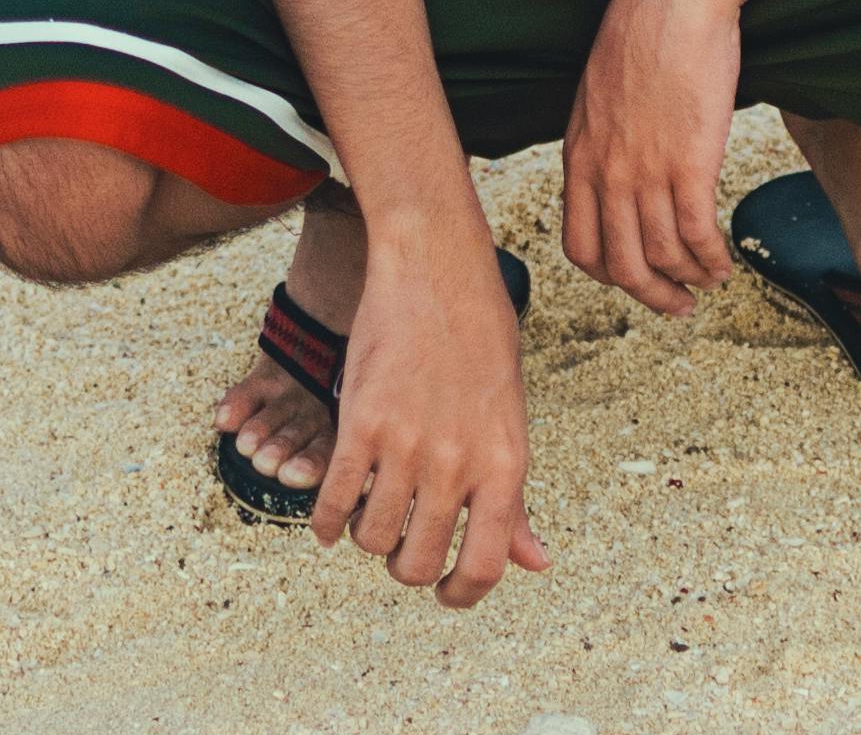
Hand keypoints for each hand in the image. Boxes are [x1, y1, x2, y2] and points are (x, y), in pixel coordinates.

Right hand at [317, 239, 548, 605]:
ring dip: (366, 538)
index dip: (460, 594)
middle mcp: (457, 462)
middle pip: (416, 562)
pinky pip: (333, 501)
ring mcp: (406, 443)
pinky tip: (331, 514)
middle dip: (404, 567)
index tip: (444, 592)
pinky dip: (325, 520)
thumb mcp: (510, 418)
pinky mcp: (360, 422)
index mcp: (505, 463)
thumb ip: (514, 498)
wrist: (436, 267)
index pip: (484, 566)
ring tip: (372, 513)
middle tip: (401, 545)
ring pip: (371, 538)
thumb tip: (535, 563)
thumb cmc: (480, 339)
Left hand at [560, 0, 745, 316]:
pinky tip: (726, 263)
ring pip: (661, 257)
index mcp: (579, 155)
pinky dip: (712, 260)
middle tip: (678, 306)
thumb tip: (618, 164)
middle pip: (620, 266)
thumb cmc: (644, 31)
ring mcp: (645, 171)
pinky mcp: (689, 164)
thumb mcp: (601, 91)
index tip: (637, 278)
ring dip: (689, 280)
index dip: (609, 274)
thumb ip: (604, 137)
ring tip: (712, 280)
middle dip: (651, 296)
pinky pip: (697, 235)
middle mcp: (605, 173)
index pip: (580, 244)